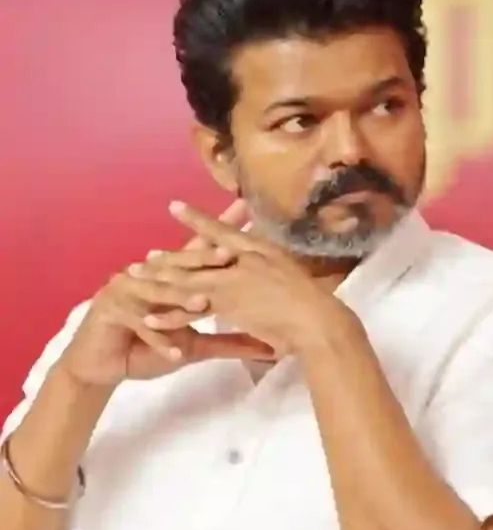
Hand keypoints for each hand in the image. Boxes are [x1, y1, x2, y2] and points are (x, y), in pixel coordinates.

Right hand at [59, 201, 277, 387]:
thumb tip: (270, 345)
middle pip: (182, 264)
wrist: (103, 366)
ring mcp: (127, 289)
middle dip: (205, 258)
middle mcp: (149, 275)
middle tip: (230, 253)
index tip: (248, 215)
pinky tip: (174, 352)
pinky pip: (140, 324)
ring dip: (181, 300)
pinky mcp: (109, 309)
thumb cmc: (149, 348)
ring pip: (160, 293)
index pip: (201, 251)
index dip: (223, 235)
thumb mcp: (196, 345)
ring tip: (203, 304)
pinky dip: (158, 339)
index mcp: (170, 277)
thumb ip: (231, 341)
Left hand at [142, 201, 364, 357]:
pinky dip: (169, 316)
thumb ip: (274, 268)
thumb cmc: (315, 303)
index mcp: (258, 250)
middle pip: (197, 257)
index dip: (197, 220)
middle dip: (169, 258)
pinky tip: (149, 320)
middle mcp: (242, 260)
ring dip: (159, 282)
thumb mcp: (293, 273)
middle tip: (144, 257)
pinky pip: (190, 311)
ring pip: (187, 281)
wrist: (318, 322)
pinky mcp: (227, 305)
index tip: (174, 207)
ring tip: (136, 283)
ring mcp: (233, 281)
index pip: (221, 231)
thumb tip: (268, 262)